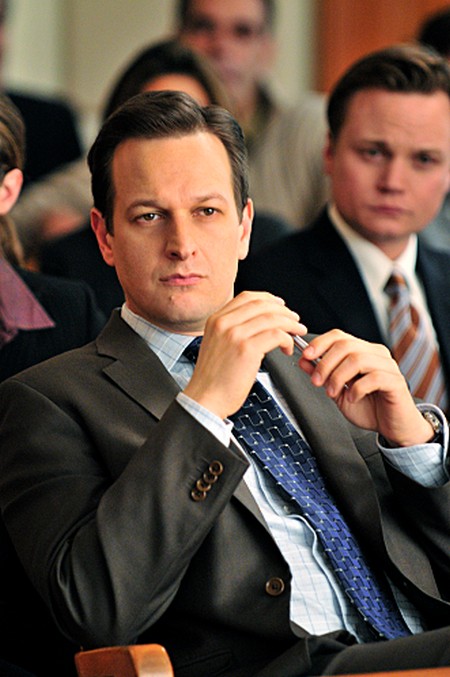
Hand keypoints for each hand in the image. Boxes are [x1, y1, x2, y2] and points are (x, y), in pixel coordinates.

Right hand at [183, 291, 305, 418]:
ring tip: (297, 333)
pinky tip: (287, 348)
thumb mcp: (216, 345)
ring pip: (272, 318)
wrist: (204, 399)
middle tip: (295, 320)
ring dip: (290, 324)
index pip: (247, 297)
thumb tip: (259, 325)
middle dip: (284, 311)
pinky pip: (275, 335)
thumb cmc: (213, 379)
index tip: (281, 306)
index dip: (268, 299)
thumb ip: (232, 331)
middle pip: (262, 305)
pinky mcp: (246, 349)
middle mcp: (223, 323)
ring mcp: (234, 335)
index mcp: (215, 320)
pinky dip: (287, 340)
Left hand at [299, 329, 434, 445]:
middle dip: (325, 363)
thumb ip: (322, 375)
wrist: (393, 427)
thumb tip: (304, 360)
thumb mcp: (338, 391)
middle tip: (317, 382)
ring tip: (333, 393)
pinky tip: (352, 398)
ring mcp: (388, 366)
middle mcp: (376, 354)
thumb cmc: (369, 408)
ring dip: (338, 377)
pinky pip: (373, 377)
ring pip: (358, 359)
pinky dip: (357, 389)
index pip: (339, 336)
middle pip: (346, 346)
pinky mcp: (396, 382)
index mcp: (363, 352)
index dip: (320, 343)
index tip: (306, 356)